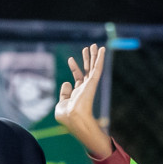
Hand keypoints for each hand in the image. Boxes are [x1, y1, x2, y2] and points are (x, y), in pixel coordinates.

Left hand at [54, 44, 110, 158]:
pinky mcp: (93, 82)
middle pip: (87, 70)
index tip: (70, 59)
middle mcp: (85, 88)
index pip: (77, 77)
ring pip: (93, 67)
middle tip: (87, 48)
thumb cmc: (66, 115)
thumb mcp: (61, 104)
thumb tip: (67, 83)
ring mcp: (89, 85)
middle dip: (87, 59)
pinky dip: (100, 58)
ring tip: (94, 46)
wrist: (73, 117)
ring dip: (94, 56)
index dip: (74, 67)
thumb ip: (64, 94)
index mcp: (78, 93)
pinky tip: (102, 49)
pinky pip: (97, 67)